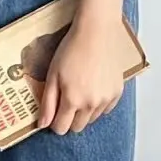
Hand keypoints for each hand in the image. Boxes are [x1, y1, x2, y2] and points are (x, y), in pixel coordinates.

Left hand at [38, 11, 124, 136]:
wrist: (96, 32)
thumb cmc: (71, 50)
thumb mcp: (52, 75)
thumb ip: (48, 103)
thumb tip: (43, 125)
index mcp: (73, 100)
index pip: (61, 128)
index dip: (54, 122)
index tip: (54, 112)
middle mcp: (91, 104)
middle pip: (77, 127)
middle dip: (69, 119)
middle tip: (66, 100)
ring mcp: (106, 99)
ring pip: (92, 119)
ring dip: (84, 112)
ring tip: (80, 90)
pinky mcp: (117, 92)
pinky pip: (105, 109)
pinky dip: (98, 104)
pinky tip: (93, 88)